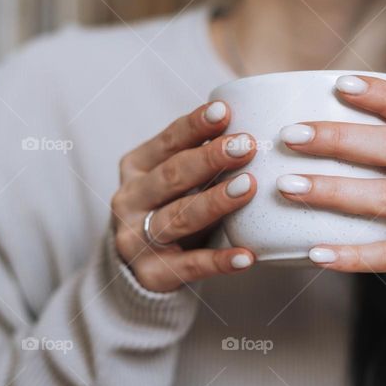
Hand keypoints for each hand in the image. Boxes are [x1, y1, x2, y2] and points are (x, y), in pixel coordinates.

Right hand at [111, 101, 258, 291]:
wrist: (141, 266)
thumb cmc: (174, 208)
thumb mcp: (177, 179)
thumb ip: (202, 156)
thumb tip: (255, 121)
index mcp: (136, 167)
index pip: (168, 141)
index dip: (195, 126)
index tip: (225, 111)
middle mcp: (129, 199)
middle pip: (171, 175)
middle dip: (209, 159)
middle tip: (247, 145)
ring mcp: (135, 238)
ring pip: (177, 217)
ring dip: (214, 202)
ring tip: (248, 187)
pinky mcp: (151, 274)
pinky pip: (189, 266)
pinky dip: (219, 261)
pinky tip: (246, 256)